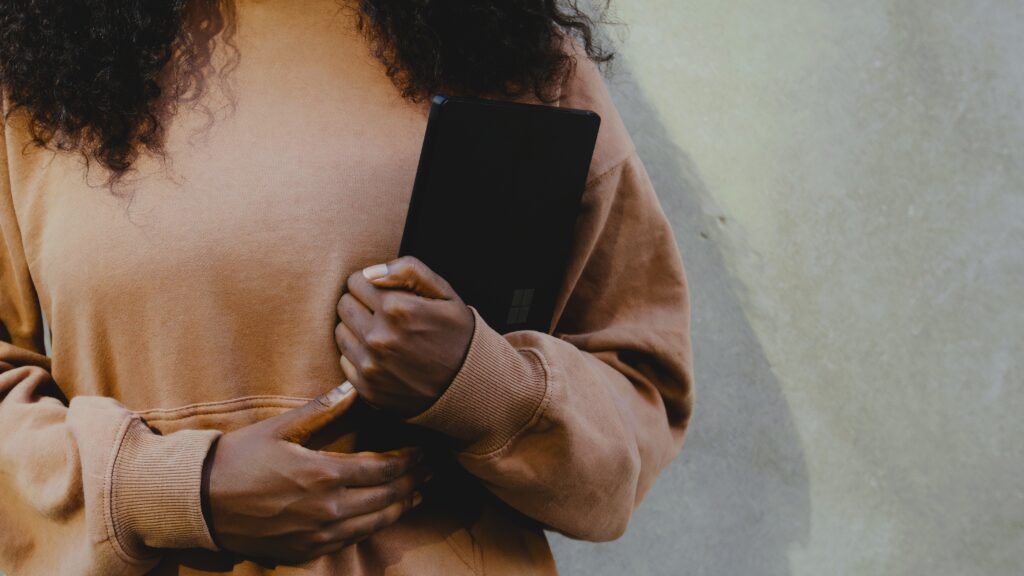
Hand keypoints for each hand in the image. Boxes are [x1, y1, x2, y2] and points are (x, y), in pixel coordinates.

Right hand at [206, 382, 431, 564]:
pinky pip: (349, 541)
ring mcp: (316, 535)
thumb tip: (353, 389)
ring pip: (373, 524)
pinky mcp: (304, 552)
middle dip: (412, 484)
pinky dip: (371, 527)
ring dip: (398, 508)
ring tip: (416, 495)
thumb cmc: (237, 458)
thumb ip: (322, 410)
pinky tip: (379, 517)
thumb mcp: (279, 428)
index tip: (423, 453)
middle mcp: (326, 509)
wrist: (198, 502)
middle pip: (385, 498)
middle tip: (430, 473)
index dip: (408, 462)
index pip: (382, 470)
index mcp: (323, 474)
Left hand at [334, 255, 474, 417]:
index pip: (355, 282)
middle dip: (361, 304)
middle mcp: (379, 337)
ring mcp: (371, 365)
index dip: (371, 284)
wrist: (468, 385)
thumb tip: (370, 272)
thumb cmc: (456, 333)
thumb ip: (409, 271)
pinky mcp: (367, 387)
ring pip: (341, 331)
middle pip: (344, 304)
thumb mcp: (444, 293)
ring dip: (357, 329)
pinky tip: (383, 356)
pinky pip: (344, 359)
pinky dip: (359, 355)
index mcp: (397, 308)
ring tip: (384, 334)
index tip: (386, 293)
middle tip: (384, 314)